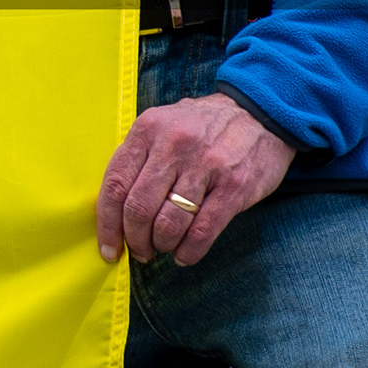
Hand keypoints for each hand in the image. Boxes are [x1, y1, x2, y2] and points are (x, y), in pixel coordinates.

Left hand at [97, 92, 291, 266]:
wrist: (261, 113)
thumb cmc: (202, 127)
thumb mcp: (163, 125)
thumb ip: (138, 158)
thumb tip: (113, 209)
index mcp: (148, 130)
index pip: (115, 185)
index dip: (107, 224)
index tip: (108, 247)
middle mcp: (174, 146)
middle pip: (139, 209)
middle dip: (135, 239)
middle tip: (140, 251)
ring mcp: (206, 166)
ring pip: (169, 223)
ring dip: (162, 245)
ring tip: (164, 247)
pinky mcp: (234, 186)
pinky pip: (203, 231)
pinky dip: (189, 251)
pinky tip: (185, 254)